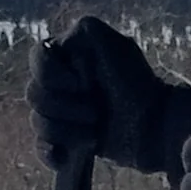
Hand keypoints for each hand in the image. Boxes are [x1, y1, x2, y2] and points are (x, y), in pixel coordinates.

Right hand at [29, 17, 190, 180]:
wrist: (157, 127)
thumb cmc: (138, 84)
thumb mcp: (115, 45)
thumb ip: (84, 32)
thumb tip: (60, 45)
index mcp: (68, 56)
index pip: (37, 59)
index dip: (51, 74)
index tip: (78, 83)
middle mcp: (60, 83)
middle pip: (34, 93)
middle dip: (63, 106)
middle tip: (94, 112)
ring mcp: (62, 113)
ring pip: (37, 121)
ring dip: (64, 130)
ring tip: (93, 135)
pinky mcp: (66, 141)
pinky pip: (41, 148)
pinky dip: (49, 152)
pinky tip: (63, 157)